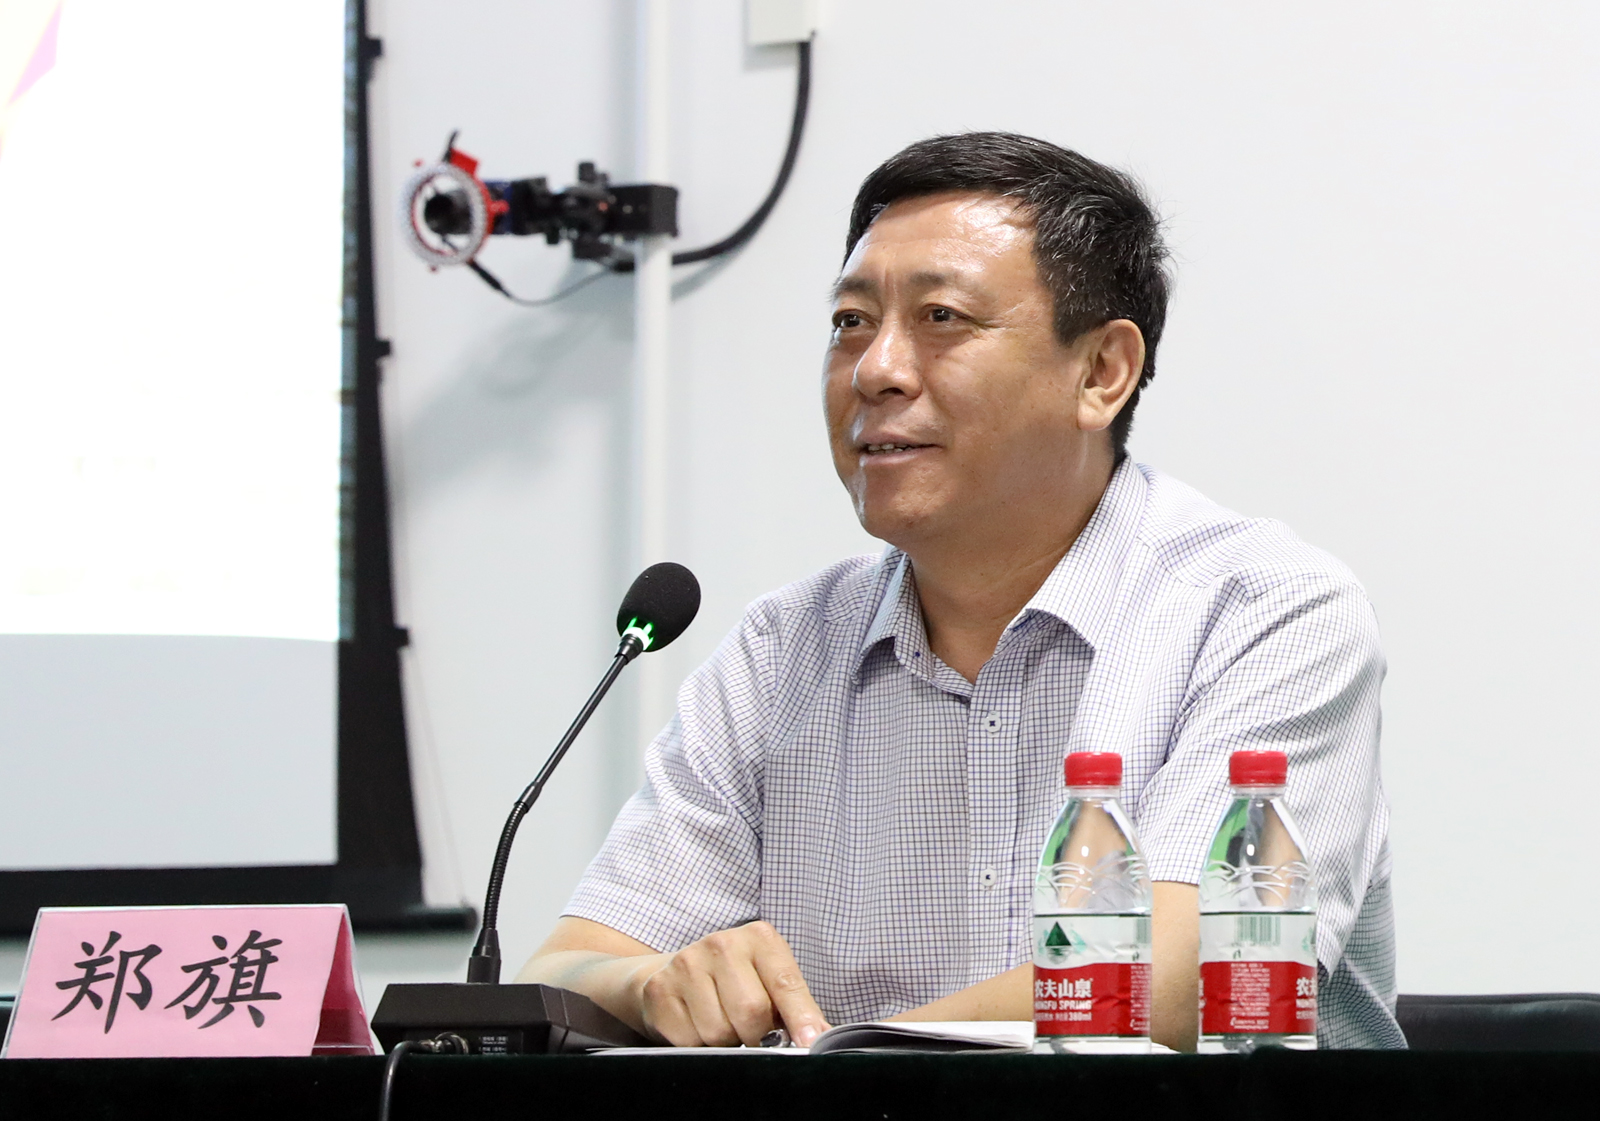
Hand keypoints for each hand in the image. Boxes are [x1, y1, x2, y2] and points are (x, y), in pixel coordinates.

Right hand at [632, 920, 829, 1046]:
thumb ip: (797, 1006)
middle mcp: (722, 943)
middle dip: (756, 1035)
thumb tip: (820, 1037)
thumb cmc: (738, 980)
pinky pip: (689, 1040)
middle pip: (751, 1012)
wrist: (678, 971)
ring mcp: (686, 963)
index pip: (785, 983)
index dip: (800, 1017)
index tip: (810, 1043)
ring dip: (726, 1042)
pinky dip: (697, 1044)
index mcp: (759, 938)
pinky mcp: (660, 989)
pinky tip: (697, 1024)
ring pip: (719, 1031)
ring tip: (724, 1023)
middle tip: (752, 1031)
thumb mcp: (771, 981)